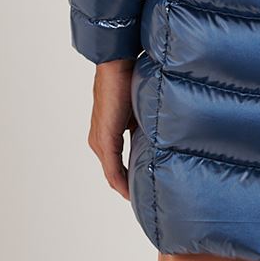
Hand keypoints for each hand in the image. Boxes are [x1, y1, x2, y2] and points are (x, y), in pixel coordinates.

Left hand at [88, 59, 136, 199]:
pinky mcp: (105, 138)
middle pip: (113, 172)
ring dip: (125, 185)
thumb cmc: (128, 78)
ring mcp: (99, 140)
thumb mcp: (139, 108)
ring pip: (112, 172)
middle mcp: (98, 139)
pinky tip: (130, 192)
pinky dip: (121, 182)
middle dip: (127, 185)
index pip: (116, 164)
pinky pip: (112, 169)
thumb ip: (144, 125)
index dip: (128, 178)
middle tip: (145, 198)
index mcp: (106, 131)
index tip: (144, 188)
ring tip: (139, 198)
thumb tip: (161, 138)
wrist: (117, 62)